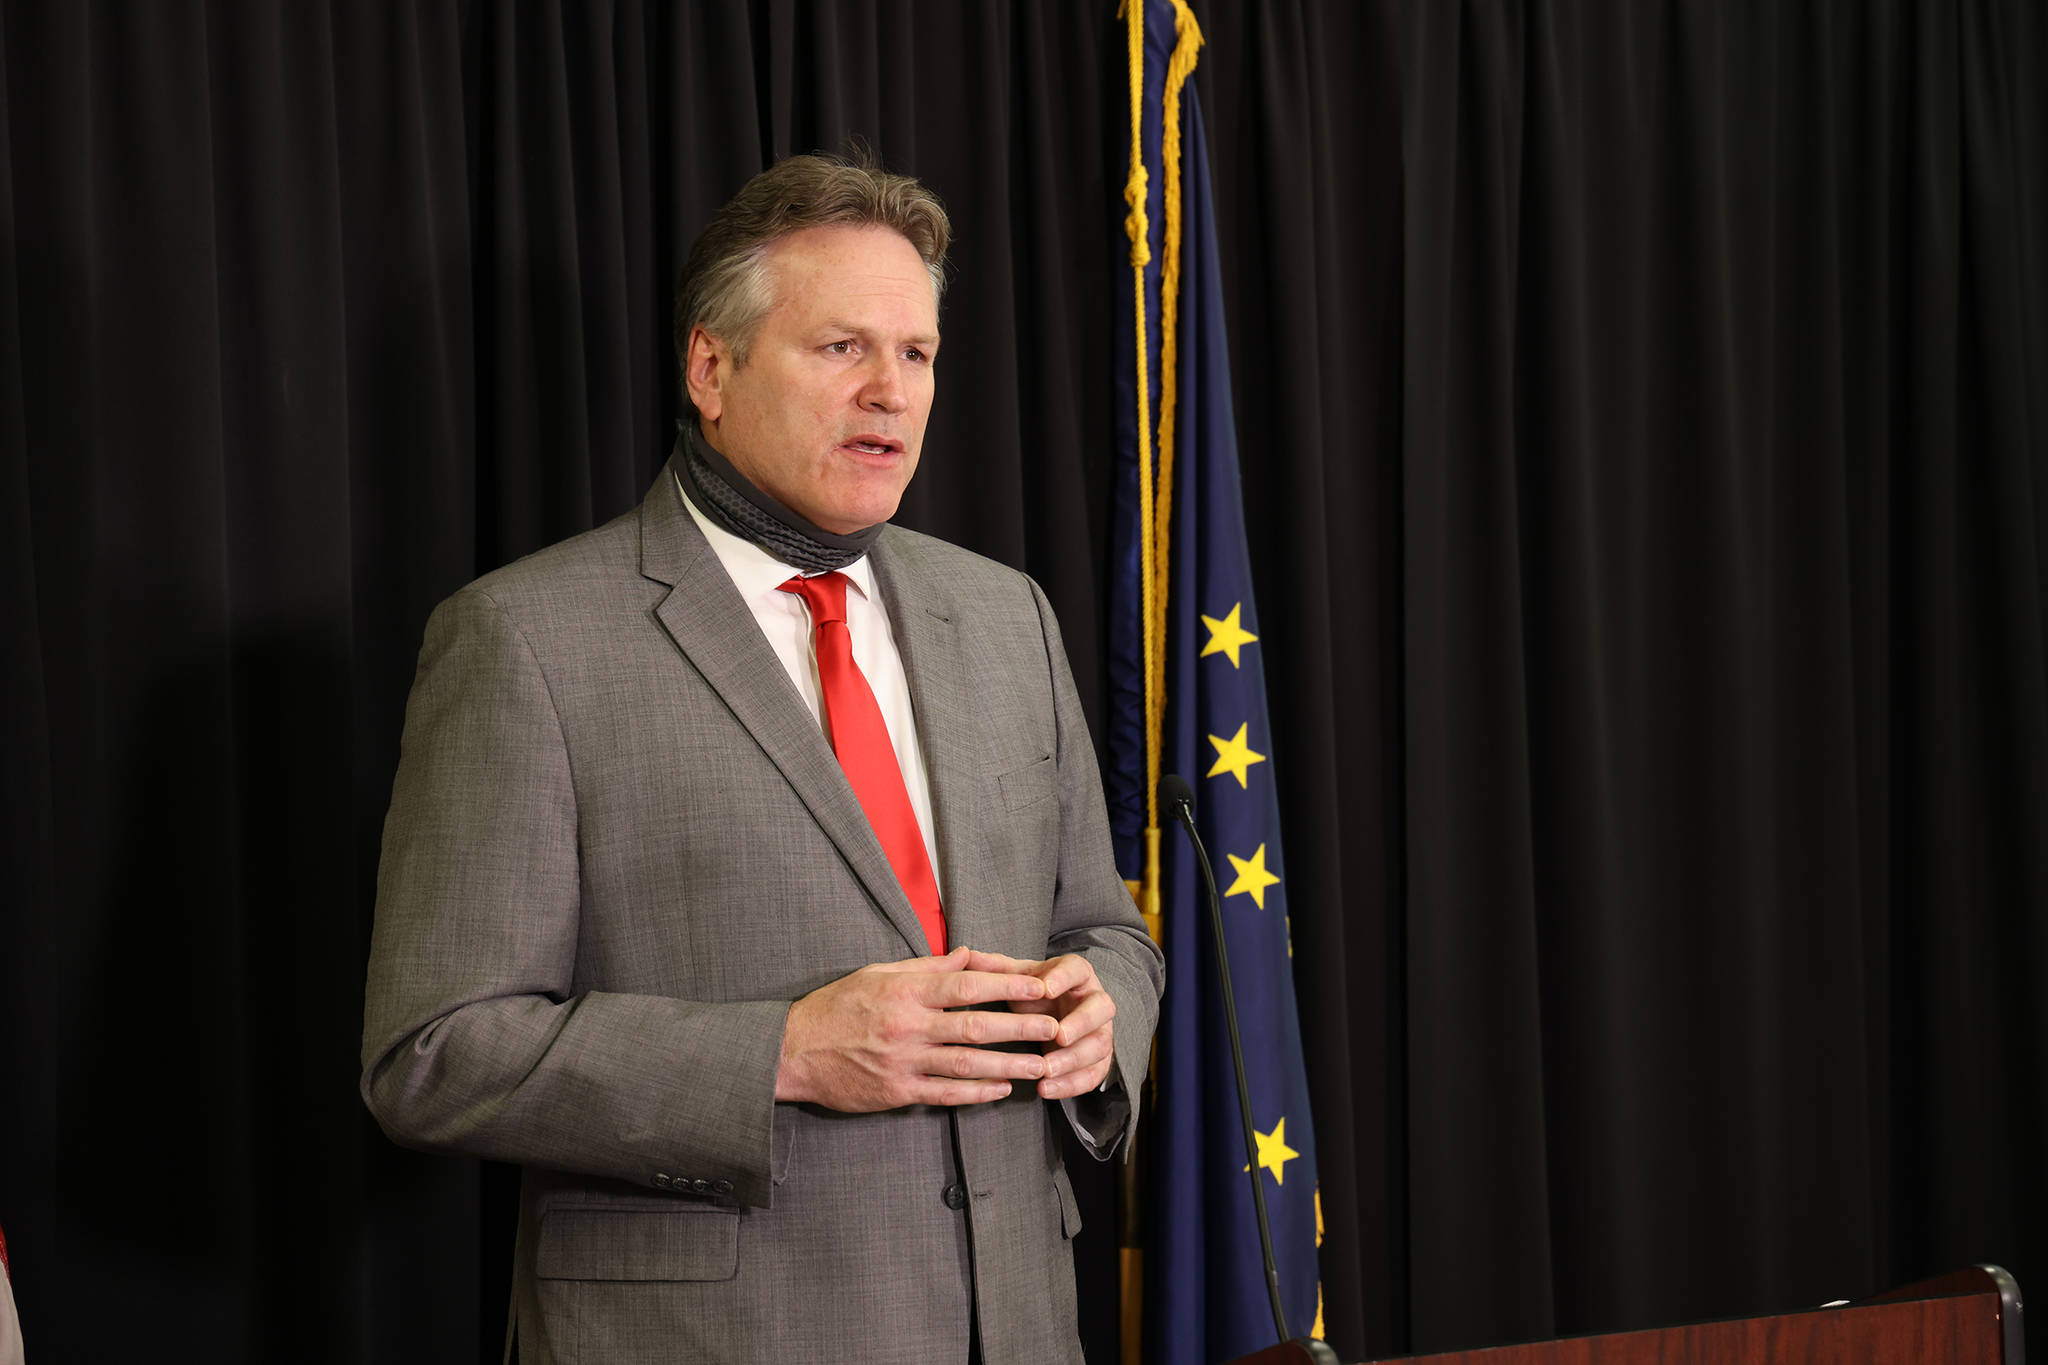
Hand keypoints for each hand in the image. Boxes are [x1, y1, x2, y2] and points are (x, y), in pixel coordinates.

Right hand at [776, 946, 1061, 1110]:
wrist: (793, 1051)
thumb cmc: (836, 1007)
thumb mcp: (877, 973)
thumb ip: (926, 967)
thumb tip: (969, 955)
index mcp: (904, 991)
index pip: (966, 986)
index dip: (1006, 986)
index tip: (1038, 986)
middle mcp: (907, 1026)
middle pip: (975, 1027)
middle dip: (1019, 1028)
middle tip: (1054, 1028)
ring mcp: (903, 1062)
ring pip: (966, 1065)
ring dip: (1008, 1066)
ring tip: (1040, 1066)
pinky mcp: (896, 1092)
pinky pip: (944, 1094)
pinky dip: (976, 1093)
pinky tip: (1001, 1090)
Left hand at [962, 950, 1115, 1100]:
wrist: (1057, 1014)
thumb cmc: (1036, 993)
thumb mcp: (1019, 978)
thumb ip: (997, 968)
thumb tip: (966, 955)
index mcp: (1076, 974)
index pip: (1077, 969)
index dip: (1063, 978)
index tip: (1045, 989)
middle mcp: (1094, 1000)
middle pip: (1101, 1008)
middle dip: (1081, 1023)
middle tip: (1059, 1035)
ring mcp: (1100, 1031)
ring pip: (1099, 1045)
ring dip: (1073, 1060)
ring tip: (1045, 1071)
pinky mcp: (1098, 1058)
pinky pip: (1094, 1074)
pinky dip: (1071, 1084)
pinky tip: (1046, 1089)